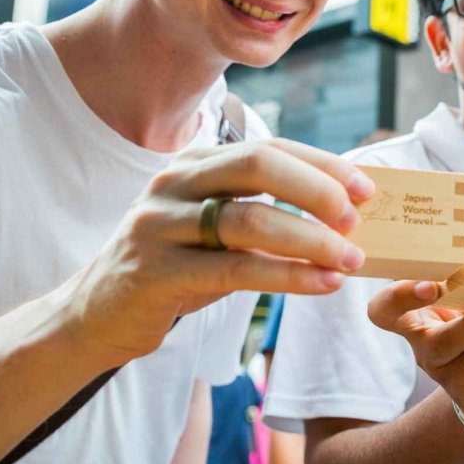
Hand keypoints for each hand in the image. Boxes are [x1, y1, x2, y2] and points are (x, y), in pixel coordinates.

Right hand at [63, 138, 373, 366]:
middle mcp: (174, 183)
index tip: (366, 188)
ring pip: (248, 220)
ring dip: (310, 241)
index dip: (322, 165)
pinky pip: (234, 269)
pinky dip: (287, 276)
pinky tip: (323, 284)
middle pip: (256, 166)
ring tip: (350, 261)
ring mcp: (159, 225)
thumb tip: (346, 212)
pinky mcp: (155, 272)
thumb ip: (263, 210)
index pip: (269, 148)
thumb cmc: (175, 267)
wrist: (96, 315)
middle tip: (356, 220)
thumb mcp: (214, 228)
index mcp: (194, 163)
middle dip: (316, 189)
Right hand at [368, 280, 463, 431]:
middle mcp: (419, 331)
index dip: (390, 274)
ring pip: (447, 338)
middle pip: (384, 312)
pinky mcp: (458, 382)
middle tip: (432, 286)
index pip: (388, 284)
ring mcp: (435, 359)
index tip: (415, 259)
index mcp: (421, 304)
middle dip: (402, 295)